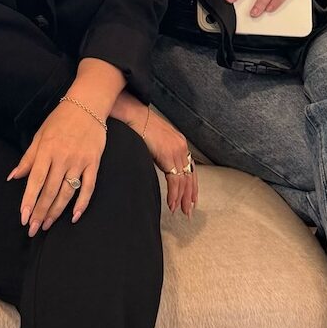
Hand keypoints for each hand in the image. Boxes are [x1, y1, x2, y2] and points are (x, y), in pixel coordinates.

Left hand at [9, 99, 106, 233]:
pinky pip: (88, 187)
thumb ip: (28, 158)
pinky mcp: (93, 163)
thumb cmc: (59, 120)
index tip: (23, 216)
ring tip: (46, 225)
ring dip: (56, 211)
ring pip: (67, 192)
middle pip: (50, 191)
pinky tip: (74, 216)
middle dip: (40, 212)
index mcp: (46, 150)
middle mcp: (62, 157)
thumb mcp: (39, 135)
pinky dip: (82, 204)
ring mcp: (79, 161)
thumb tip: (13, 177)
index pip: (35, 180)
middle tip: (32, 229)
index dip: (29, 200)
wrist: (87, 105)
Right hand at [111, 92, 197, 216]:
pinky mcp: (168, 156)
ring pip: (184, 182)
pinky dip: (174, 195)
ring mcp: (176, 152)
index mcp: (180, 143)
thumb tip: (160, 163)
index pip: (191, 168)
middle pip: (190, 177)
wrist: (134, 116)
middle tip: (189, 211)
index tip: (192, 199)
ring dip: (182, 199)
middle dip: (190, 196)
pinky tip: (172, 204)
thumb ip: (161, 152)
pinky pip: (174, 181)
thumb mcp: (156, 140)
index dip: (192, 186)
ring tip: (181, 211)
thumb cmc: (140, 126)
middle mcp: (182, 147)